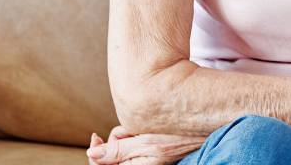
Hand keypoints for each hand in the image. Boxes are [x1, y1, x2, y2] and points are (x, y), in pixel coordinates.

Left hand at [86, 126, 203, 164]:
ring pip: (119, 146)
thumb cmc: (176, 140)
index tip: (95, 137)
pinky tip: (144, 131)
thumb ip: (116, 150)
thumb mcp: (145, 144)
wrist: (199, 132)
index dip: (95, 153)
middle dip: (115, 142)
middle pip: (109, 156)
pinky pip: (129, 144)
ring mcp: (140, 159)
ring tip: (143, 132)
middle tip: (129, 133)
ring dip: (126, 136)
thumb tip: (91, 153)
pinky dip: (133, 135)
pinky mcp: (145, 152)